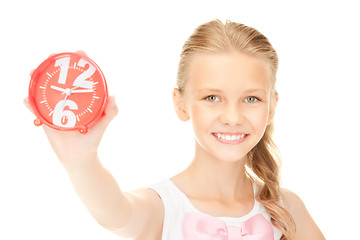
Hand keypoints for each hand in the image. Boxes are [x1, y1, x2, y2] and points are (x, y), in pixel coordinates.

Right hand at [25, 51, 117, 166]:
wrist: (79, 158)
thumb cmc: (92, 140)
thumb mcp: (102, 126)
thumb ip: (110, 113)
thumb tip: (114, 97)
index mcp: (82, 100)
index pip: (81, 78)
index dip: (80, 64)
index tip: (79, 52)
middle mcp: (68, 101)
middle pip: (60, 79)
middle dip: (55, 65)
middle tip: (52, 56)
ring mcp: (55, 108)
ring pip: (44, 91)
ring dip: (37, 80)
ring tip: (33, 72)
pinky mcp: (46, 119)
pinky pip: (35, 109)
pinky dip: (30, 104)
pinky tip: (27, 98)